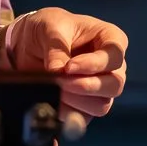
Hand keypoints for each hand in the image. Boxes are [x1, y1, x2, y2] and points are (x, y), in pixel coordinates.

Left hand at [0, 7, 128, 117]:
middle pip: (115, 85)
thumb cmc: (49, 28)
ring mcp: (100, 88)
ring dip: (76, 101)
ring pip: (102, 106)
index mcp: (110, 39)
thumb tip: (58, 71)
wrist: (31, 44)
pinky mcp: (85, 106)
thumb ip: (55, 48)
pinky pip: (83, 118)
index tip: (69, 66)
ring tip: (55, 90)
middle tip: (60, 81)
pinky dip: (67, 113)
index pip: (115, 55)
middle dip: (86, 86)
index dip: (94, 64)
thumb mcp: (49, 27)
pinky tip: (53, 102)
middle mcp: (111, 66)